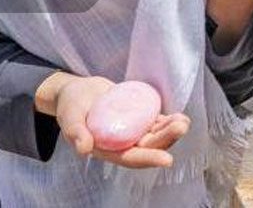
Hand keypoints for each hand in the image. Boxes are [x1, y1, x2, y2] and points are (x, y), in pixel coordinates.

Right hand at [36, 73, 189, 168]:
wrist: (77, 92)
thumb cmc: (70, 106)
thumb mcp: (69, 117)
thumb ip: (76, 132)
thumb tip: (84, 149)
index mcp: (107, 149)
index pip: (130, 158)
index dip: (148, 159)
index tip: (167, 159)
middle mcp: (122, 144)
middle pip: (148, 146)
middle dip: (166, 139)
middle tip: (181, 126)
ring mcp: (132, 131)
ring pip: (155, 136)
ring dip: (170, 131)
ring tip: (184, 121)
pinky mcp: (137, 118)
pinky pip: (155, 123)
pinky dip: (167, 121)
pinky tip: (179, 116)